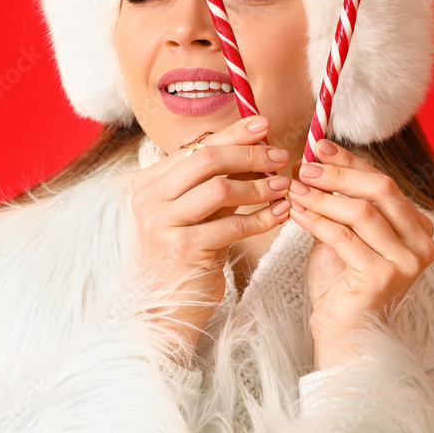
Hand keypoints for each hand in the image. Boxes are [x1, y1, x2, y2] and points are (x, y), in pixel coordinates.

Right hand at [130, 115, 291, 364]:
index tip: (264, 125)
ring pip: (220, 188)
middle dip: (250, 154)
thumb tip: (255, 143)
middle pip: (207, 159)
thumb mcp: (196, 212)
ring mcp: (162, 223)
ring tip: (284, 186)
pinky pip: (232, 225)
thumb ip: (214, 180)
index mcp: (149, 182)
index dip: (233, 133)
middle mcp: (149, 198)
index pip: (196, 146)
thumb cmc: (187, 255)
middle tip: (281, 157)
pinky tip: (282, 213)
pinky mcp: (183, 249)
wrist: (167, 307)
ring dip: (259, 185)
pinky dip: (262, 217)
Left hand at [287, 139, 433, 370]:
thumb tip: (313, 159)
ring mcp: (406, 262)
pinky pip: (344, 237)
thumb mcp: (343, 232)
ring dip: (322, 197)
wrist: (341, 331)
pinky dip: (316, 220)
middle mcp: (422, 243)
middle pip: (380, 190)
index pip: (384, 182)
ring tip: (293, 188)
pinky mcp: (383, 277)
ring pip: (361, 212)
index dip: (351, 162)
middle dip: (338, 175)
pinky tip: (296, 211)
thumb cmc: (341, 281)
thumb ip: (338, 200)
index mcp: (418, 227)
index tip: (320, 147)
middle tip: (304, 167)